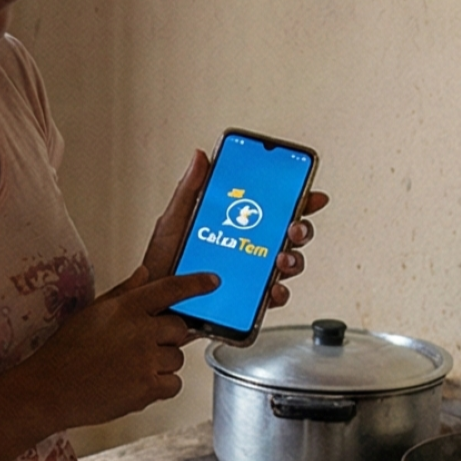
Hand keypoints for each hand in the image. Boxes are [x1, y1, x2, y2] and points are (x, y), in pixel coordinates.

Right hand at [22, 268, 217, 430]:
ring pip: (177, 358)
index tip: (213, 282)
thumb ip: (123, 293)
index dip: (196, 284)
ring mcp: (145, 359)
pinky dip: (161, 386)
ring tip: (131, 369)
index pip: (170, 289)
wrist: (50, 389)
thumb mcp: (91, 313)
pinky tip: (136, 385)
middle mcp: (139, 330)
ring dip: (162, 364)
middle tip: (144, 347)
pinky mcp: (148, 387)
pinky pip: (174, 383)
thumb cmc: (66, 351)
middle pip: (179, 329)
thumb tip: (145, 275)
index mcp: (125, 308)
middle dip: (167, 338)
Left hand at [129, 151, 329, 311]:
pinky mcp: (246, 303)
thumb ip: (189, 190)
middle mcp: (249, 250)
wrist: (152, 305)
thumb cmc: (161, 264)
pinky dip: (278, 294)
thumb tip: (200, 156)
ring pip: (287, 265)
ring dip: (294, 259)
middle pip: (289, 235)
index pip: (274, 208)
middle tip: (294, 226)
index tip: (308, 192)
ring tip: (282, 258)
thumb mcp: (173, 221)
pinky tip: (272, 289)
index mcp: (237, 226)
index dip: (297, 199)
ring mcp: (250, 277)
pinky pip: (271, 299)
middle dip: (301, 228)